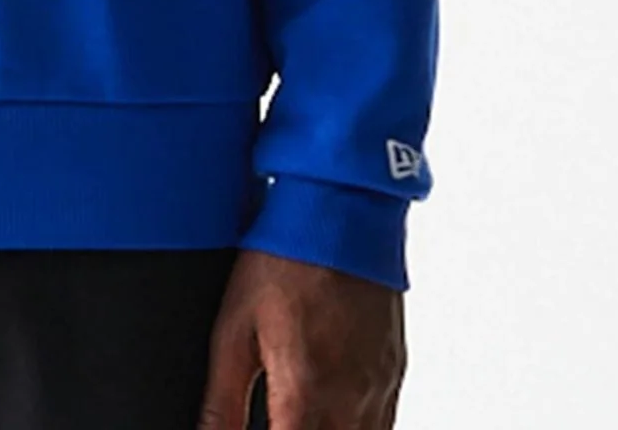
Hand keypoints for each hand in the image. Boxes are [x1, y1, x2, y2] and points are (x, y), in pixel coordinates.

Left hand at [196, 250, 405, 429]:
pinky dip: (356, 428)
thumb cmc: (283, 261)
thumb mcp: (234, 329)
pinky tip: (331, 413)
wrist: (339, 210)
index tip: (263, 426)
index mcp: (306, 394)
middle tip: (278, 416)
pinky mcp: (395, 372)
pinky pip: (383, 425)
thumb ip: (222, 401)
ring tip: (299, 414)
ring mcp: (379, 388)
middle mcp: (351, 401)